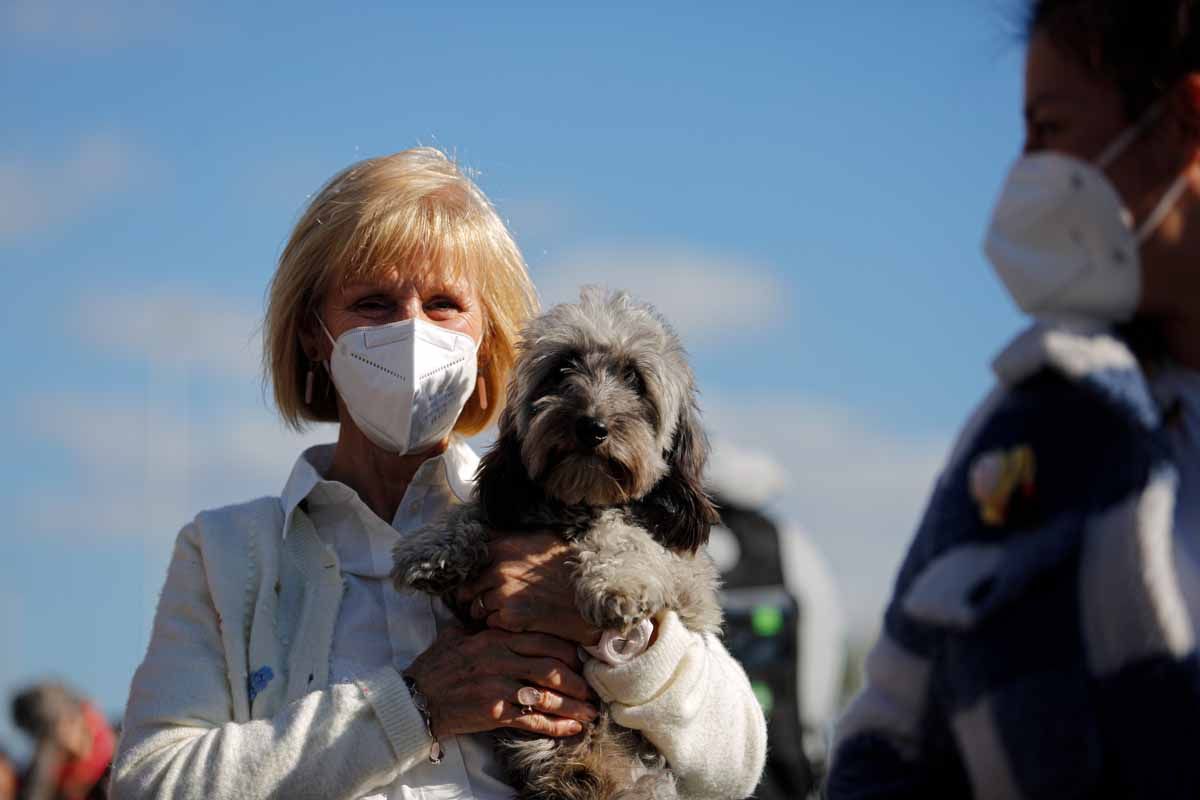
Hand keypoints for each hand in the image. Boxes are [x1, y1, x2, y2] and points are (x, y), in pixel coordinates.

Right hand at [404, 624, 597, 737]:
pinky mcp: (494, 712)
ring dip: (573, 705)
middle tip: (592, 689)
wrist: (415, 698)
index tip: (581, 660)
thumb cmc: (437, 666)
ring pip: (546, 695)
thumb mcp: (459, 635)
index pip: (542, 640)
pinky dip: (555, 725)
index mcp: (495, 638)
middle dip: (577, 680)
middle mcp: (500, 659)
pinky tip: (572, 728)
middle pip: (551, 667)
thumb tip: (495, 611)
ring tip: (590, 712)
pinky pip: (532, 719)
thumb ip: (482, 624)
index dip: (567, 651)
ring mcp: (497, 686)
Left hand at [456, 532, 600, 645]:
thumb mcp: (543, 539)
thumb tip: (493, 536)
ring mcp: (502, 593)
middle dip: (474, 595)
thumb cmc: (569, 568)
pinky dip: (498, 625)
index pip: (470, 559)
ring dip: (486, 611)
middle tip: (486, 601)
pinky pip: (489, 623)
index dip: (472, 571)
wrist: (589, 599)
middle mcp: (499, 568)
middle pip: (467, 586)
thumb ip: (513, 538)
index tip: (477, 579)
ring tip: (505, 612)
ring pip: (476, 606)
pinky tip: (515, 622)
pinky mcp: (508, 617)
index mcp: (504, 546)